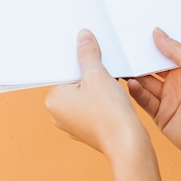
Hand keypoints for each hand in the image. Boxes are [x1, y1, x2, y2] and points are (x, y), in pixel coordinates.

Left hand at [46, 29, 169, 180]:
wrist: (127, 143)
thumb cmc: (109, 112)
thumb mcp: (97, 75)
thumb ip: (88, 54)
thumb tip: (83, 36)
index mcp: (53, 100)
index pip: (64, 71)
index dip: (79, 59)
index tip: (90, 50)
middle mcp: (58, 114)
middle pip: (74, 82)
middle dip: (89, 72)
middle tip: (104, 64)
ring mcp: (73, 124)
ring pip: (85, 94)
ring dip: (98, 85)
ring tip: (111, 81)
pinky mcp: (88, 129)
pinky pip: (93, 106)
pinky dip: (102, 99)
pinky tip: (114, 96)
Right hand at [127, 28, 180, 155]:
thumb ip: (177, 50)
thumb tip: (158, 33)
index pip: (166, 54)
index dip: (153, 46)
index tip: (137, 36)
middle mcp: (177, 83)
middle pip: (153, 68)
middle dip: (139, 60)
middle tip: (124, 49)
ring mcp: (169, 100)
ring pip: (145, 84)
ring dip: (134, 75)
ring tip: (122, 64)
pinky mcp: (161, 116)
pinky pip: (145, 101)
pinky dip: (136, 92)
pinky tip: (131, 83)